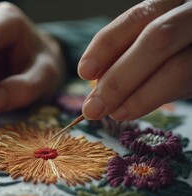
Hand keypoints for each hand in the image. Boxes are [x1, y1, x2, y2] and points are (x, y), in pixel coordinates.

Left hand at [79, 0, 191, 120]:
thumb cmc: (168, 47)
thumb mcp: (145, 39)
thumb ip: (126, 51)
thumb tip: (94, 79)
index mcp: (170, 1)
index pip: (139, 17)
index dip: (108, 44)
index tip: (84, 71)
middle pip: (158, 40)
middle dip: (119, 78)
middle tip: (92, 108)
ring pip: (178, 68)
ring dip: (138, 97)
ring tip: (111, 113)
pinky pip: (187, 86)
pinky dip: (154, 101)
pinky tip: (130, 110)